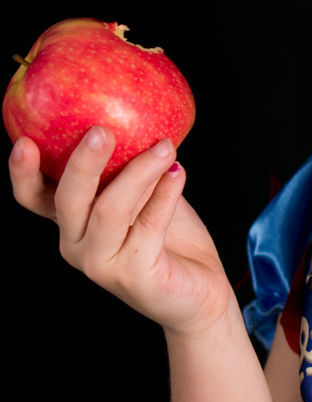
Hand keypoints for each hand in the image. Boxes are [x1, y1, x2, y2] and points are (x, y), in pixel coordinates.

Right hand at [9, 127, 232, 335]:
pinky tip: (178, 173)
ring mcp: (102, 264)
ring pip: (110, 210)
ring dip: (139, 172)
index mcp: (71, 221)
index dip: (22, 172)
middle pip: (67, 200)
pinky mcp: (135, 276)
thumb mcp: (142, 192)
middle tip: (102, 130)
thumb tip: (131, 109)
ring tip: (165, 147)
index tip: (24, 140)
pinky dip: (164, 196)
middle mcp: (77, 244)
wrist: (199, 291)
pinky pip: (148, 227)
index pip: (33, 197)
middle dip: (83, 163)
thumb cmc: (167, 235)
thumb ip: (126, 163)